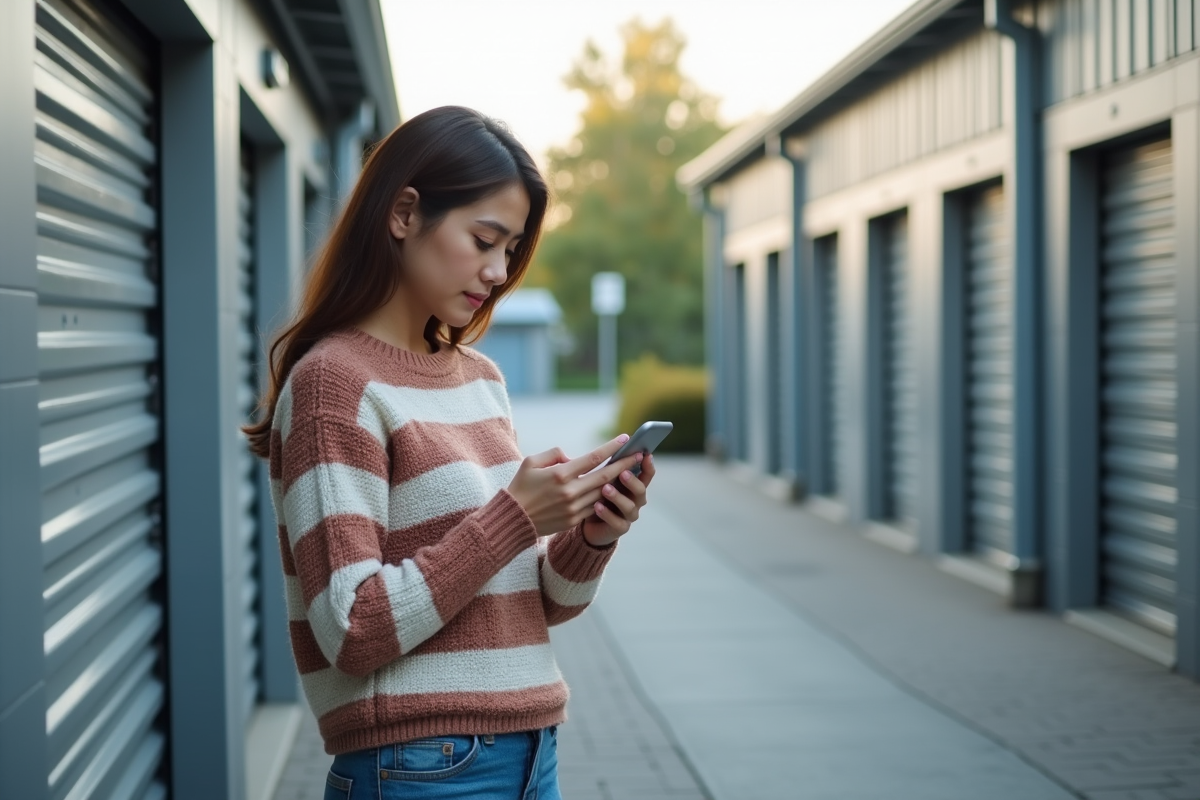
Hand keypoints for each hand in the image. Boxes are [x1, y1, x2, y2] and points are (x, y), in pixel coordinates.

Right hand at [507, 436, 642, 536]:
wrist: (512, 519)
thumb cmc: (521, 486)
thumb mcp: (531, 462)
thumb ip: (555, 454)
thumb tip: (573, 457)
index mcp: (560, 474)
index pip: (593, 458)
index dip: (611, 447)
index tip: (625, 439)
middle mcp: (570, 491)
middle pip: (605, 475)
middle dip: (625, 464)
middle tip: (640, 454)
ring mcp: (573, 508)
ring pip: (603, 492)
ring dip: (619, 481)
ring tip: (631, 470)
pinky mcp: (574, 520)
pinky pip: (595, 506)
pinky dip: (606, 496)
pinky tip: (615, 488)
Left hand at [582, 452, 654, 547]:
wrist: (590, 522)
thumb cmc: (597, 495)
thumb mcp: (601, 478)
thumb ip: (607, 466)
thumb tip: (603, 448)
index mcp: (634, 484)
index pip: (647, 474)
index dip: (648, 465)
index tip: (645, 455)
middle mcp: (636, 500)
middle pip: (641, 490)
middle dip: (632, 481)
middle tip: (622, 473)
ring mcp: (629, 515)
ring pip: (629, 506)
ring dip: (618, 496)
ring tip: (605, 489)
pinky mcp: (620, 528)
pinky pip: (616, 522)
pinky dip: (607, 514)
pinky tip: (597, 506)